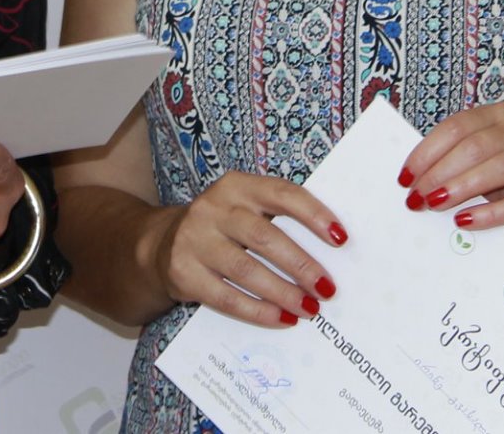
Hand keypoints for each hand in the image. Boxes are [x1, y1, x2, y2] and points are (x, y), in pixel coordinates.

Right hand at [150, 171, 345, 327]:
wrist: (162, 244)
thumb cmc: (223, 227)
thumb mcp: (245, 210)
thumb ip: (279, 220)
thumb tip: (332, 248)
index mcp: (237, 186)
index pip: (281, 194)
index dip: (313, 215)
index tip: (341, 239)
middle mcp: (213, 208)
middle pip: (265, 237)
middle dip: (301, 265)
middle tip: (327, 288)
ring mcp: (194, 239)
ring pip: (246, 269)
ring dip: (283, 292)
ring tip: (309, 308)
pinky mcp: (183, 272)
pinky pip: (227, 297)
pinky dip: (259, 311)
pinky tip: (282, 318)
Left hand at [399, 104, 503, 239]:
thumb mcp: (487, 161)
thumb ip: (458, 161)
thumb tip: (415, 180)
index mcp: (500, 115)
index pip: (457, 126)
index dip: (427, 151)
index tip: (405, 176)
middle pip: (476, 146)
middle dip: (440, 172)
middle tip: (417, 197)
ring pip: (500, 167)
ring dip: (462, 187)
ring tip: (436, 204)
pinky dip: (490, 213)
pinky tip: (466, 221)